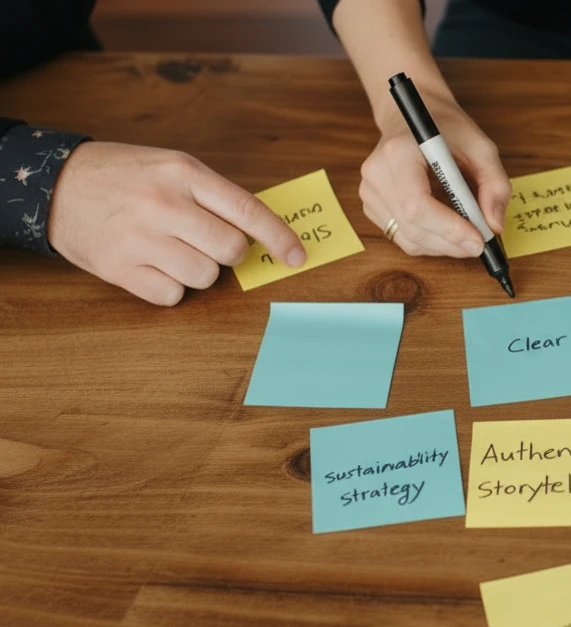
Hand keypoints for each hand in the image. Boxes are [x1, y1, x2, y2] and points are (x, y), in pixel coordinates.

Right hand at [48, 142, 305, 305]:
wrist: (53, 185)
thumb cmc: (123, 176)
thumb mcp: (170, 167)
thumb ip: (213, 195)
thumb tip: (260, 232)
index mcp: (183, 173)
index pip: (246, 210)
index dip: (278, 237)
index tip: (297, 256)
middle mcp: (164, 205)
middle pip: (230, 250)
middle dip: (228, 253)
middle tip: (204, 241)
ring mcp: (141, 238)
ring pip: (205, 277)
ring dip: (198, 270)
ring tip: (171, 249)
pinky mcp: (120, 269)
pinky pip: (172, 295)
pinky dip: (169, 287)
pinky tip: (152, 265)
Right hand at [359, 85, 510, 256]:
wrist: (414, 117)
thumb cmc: (447, 129)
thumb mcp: (482, 147)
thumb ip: (495, 185)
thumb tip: (494, 226)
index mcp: (399, 152)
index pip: (417, 205)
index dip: (449, 229)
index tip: (478, 240)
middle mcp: (377, 173)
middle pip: (413, 228)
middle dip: (452, 243)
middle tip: (481, 245)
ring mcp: (370, 191)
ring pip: (409, 239)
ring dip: (443, 246)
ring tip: (467, 235)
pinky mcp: (371, 205)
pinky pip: (402, 237)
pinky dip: (429, 241)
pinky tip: (445, 228)